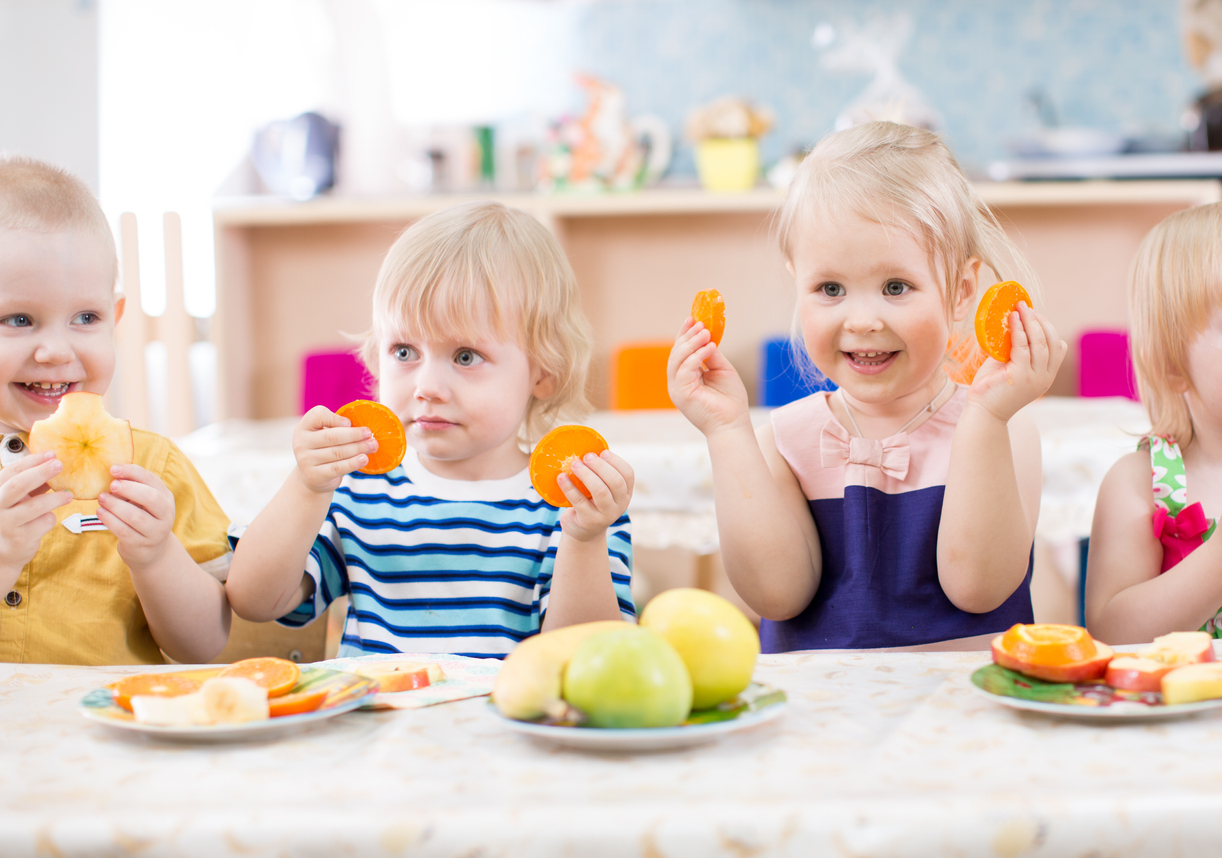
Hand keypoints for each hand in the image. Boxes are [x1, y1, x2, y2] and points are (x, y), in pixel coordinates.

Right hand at [0, 452, 71, 588]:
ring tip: (68, 494)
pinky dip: (51, 517)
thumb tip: (54, 461)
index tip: (52, 453)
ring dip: (56, 498)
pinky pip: (44, 522)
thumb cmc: (15, 518)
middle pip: (18, 485)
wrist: (4, 553)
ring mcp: (6, 523)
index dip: (32, 461)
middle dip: (41, 472)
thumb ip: (32, 484)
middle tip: (60, 464)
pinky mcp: (20, 538)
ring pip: (35, 506)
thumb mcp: (18, 499)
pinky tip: (49, 518)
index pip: (11, 472)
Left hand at [96, 464, 182, 571]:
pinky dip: (110, 520)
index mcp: (166, 498)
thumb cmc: (143, 518)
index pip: (152, 480)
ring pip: (136, 516)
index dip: (132, 472)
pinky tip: (100, 512)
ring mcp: (155, 531)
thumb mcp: (144, 502)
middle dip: (129, 489)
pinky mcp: (141, 545)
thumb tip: (112, 473)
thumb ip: (133, 488)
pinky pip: (124, 531)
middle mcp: (166, 514)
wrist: (151, 550)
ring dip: (115, 505)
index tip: (112, 469)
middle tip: (111, 486)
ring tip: (101, 499)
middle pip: (151, 498)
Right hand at [292, 405, 377, 492]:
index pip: (317, 416)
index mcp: (304, 426)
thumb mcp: (324, 433)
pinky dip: (353, 463)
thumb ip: (338, 426)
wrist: (312, 476)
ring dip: (358, 448)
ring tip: (372, 445)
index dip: (335, 418)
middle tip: (370, 434)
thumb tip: (366, 424)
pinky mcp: (315, 475)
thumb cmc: (324, 448)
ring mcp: (306, 460)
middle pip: (331, 436)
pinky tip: (364, 459)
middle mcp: (301, 442)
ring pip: (337, 452)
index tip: (349, 422)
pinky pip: (337, 468)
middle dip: (354, 435)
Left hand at [557, 450, 633, 542]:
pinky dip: (569, 487)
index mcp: (626, 493)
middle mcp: (620, 504)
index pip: (628, 475)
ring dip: (586, 475)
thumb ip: (600, 474)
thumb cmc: (591, 502)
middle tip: (586, 456)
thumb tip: (585, 449)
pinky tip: (561, 477)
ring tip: (574, 464)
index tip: (603, 452)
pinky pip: (579, 501)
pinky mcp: (589, 520)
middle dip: (601, 466)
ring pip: (600, 491)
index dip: (616, 461)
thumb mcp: (601, 489)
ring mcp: (606, 514)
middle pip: (615, 482)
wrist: (583, 531)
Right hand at [667, 317, 750, 436]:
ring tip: (706, 333)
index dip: (684, 334)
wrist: (733, 424)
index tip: (693, 318)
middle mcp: (678, 382)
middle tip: (701, 324)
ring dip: (691, 343)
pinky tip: (710, 348)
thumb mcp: (722, 370)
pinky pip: (685, 369)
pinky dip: (696, 356)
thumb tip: (707, 336)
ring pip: (677, 359)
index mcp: (686, 377)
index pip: (680, 352)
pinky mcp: (681, 394)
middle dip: (687, 336)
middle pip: (676, 353)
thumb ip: (712, 355)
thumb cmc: (730, 401)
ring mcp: (677, 389)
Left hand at [968, 302, 1066, 421]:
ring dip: (1031, 321)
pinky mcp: (1020, 376)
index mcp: (1046, 374)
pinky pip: (1023, 347)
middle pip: (1052, 341)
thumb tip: (1011, 323)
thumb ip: (1015, 349)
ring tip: (1019, 308)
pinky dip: (1019, 330)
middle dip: (1041, 320)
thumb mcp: (1010, 365)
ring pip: (1041, 342)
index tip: (1034, 315)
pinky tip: (1012, 319)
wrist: (983, 412)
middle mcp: (1045, 376)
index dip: (1048, 328)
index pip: (1058, 347)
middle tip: (1026, 306)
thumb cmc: (992, 388)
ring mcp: (1035, 377)